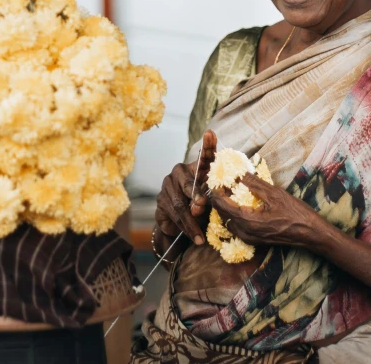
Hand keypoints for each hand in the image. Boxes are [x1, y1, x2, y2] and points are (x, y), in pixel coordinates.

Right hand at [154, 130, 216, 253]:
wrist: (182, 226)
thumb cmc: (202, 209)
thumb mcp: (210, 203)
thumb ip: (205, 202)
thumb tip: (198, 206)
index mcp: (198, 169)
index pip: (204, 156)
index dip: (208, 145)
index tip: (210, 133)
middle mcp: (180, 172)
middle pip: (187, 181)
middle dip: (195, 194)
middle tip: (202, 205)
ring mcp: (168, 185)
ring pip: (179, 202)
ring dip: (190, 221)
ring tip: (200, 236)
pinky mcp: (160, 200)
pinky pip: (171, 214)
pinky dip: (184, 227)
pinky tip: (193, 237)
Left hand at [211, 172, 323, 248]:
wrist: (310, 233)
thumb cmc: (295, 212)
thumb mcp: (274, 193)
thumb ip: (253, 183)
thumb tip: (237, 173)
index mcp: (248, 221)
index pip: (222, 205)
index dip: (216, 191)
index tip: (214, 178)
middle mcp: (245, 233)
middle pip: (222, 214)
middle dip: (218, 198)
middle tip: (218, 182)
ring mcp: (249, 239)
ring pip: (227, 221)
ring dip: (224, 207)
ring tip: (225, 190)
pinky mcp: (254, 240)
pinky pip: (235, 226)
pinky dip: (232, 214)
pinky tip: (236, 203)